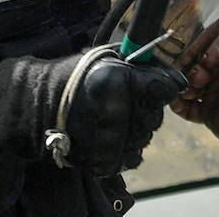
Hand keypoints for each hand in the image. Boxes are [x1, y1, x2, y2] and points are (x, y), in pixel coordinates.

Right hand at [0, 47, 186, 175]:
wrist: (39, 106)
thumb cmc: (77, 76)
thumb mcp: (109, 57)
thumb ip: (145, 66)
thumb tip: (179, 82)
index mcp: (115, 80)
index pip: (164, 89)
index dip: (162, 86)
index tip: (152, 85)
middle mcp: (114, 112)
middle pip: (156, 116)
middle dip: (146, 108)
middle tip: (123, 101)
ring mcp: (108, 141)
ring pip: (145, 138)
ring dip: (135, 128)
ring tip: (110, 118)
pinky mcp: (103, 162)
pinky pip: (133, 156)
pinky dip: (125, 147)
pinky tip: (108, 135)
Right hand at [171, 0, 218, 152]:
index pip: (208, 46)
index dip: (205, 52)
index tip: (207, 61)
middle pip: (193, 64)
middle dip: (192, 69)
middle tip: (199, 77)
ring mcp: (212, 93)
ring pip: (185, 82)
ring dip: (184, 84)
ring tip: (194, 90)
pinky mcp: (205, 112)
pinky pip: (183, 105)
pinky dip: (178, 102)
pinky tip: (181, 99)